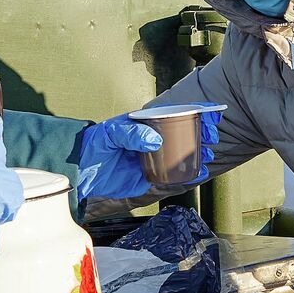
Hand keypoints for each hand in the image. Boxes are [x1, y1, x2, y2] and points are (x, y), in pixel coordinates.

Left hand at [76, 106, 222, 200]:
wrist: (81, 171)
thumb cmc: (96, 145)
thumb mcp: (111, 133)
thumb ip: (131, 133)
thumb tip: (155, 141)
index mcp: (148, 124)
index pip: (177, 114)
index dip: (198, 111)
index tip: (212, 113)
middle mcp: (154, 141)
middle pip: (185, 135)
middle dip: (203, 133)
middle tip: (211, 136)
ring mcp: (154, 160)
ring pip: (183, 156)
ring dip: (199, 154)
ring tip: (207, 154)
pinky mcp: (150, 180)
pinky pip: (173, 178)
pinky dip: (188, 176)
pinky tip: (198, 173)